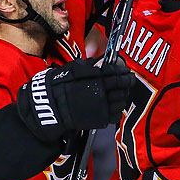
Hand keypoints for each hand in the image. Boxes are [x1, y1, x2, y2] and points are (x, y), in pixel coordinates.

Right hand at [16, 58, 134, 142]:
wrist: (50, 106)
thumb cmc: (59, 86)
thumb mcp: (73, 69)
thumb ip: (91, 65)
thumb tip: (103, 60)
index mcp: (96, 79)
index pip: (117, 74)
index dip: (124, 72)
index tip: (126, 71)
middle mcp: (102, 92)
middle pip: (122, 87)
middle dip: (128, 83)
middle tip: (129, 80)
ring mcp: (102, 107)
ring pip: (121, 101)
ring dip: (123, 96)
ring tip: (121, 93)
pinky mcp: (100, 119)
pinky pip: (115, 116)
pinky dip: (117, 111)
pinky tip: (114, 107)